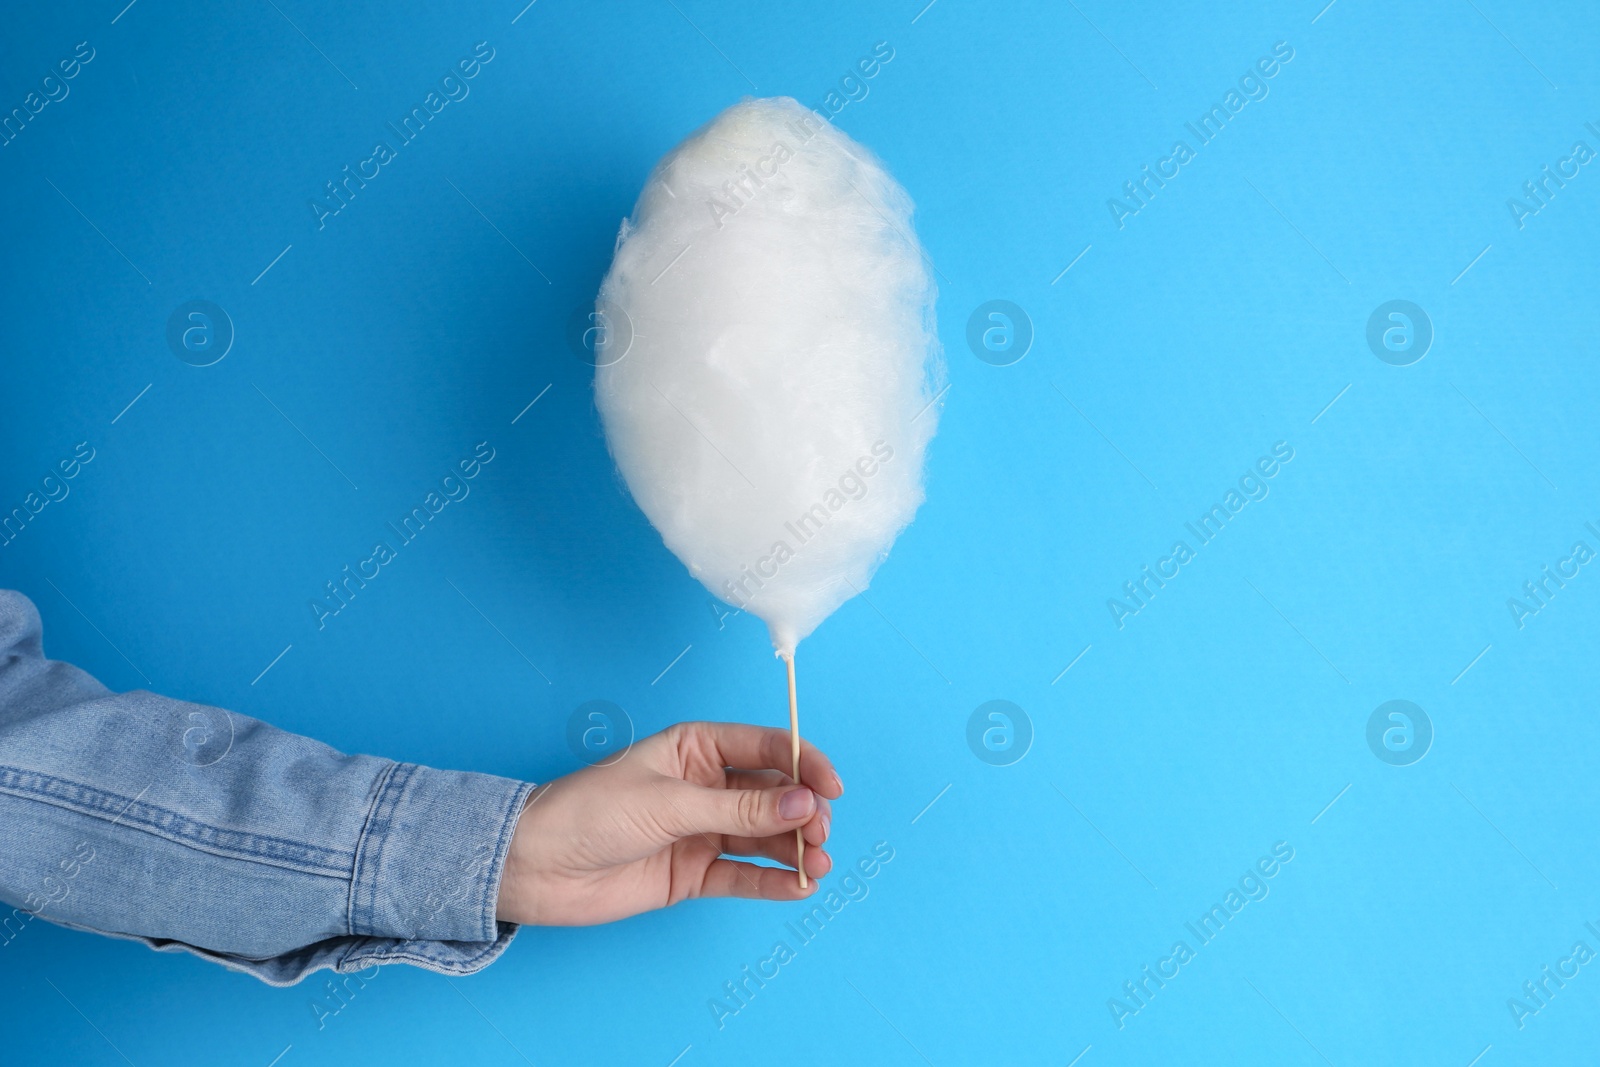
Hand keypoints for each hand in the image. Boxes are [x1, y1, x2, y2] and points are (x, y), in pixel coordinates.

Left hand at [495, 721, 842, 925]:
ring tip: (818, 865)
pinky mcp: (693, 873)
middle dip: (803, 811)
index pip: (766, 747)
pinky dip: (773, 881)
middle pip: (773, 793)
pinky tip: (799, 886)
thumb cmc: (589, 812)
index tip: (832, 788)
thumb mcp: (669, 803)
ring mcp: (700, 830)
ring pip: (764, 836)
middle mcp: (705, 786)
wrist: (535, 866)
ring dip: (795, 849)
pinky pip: (744, 875)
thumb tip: (801, 803)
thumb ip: (738, 806)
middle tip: (819, 833)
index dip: (805, 763)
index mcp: (696, 747)